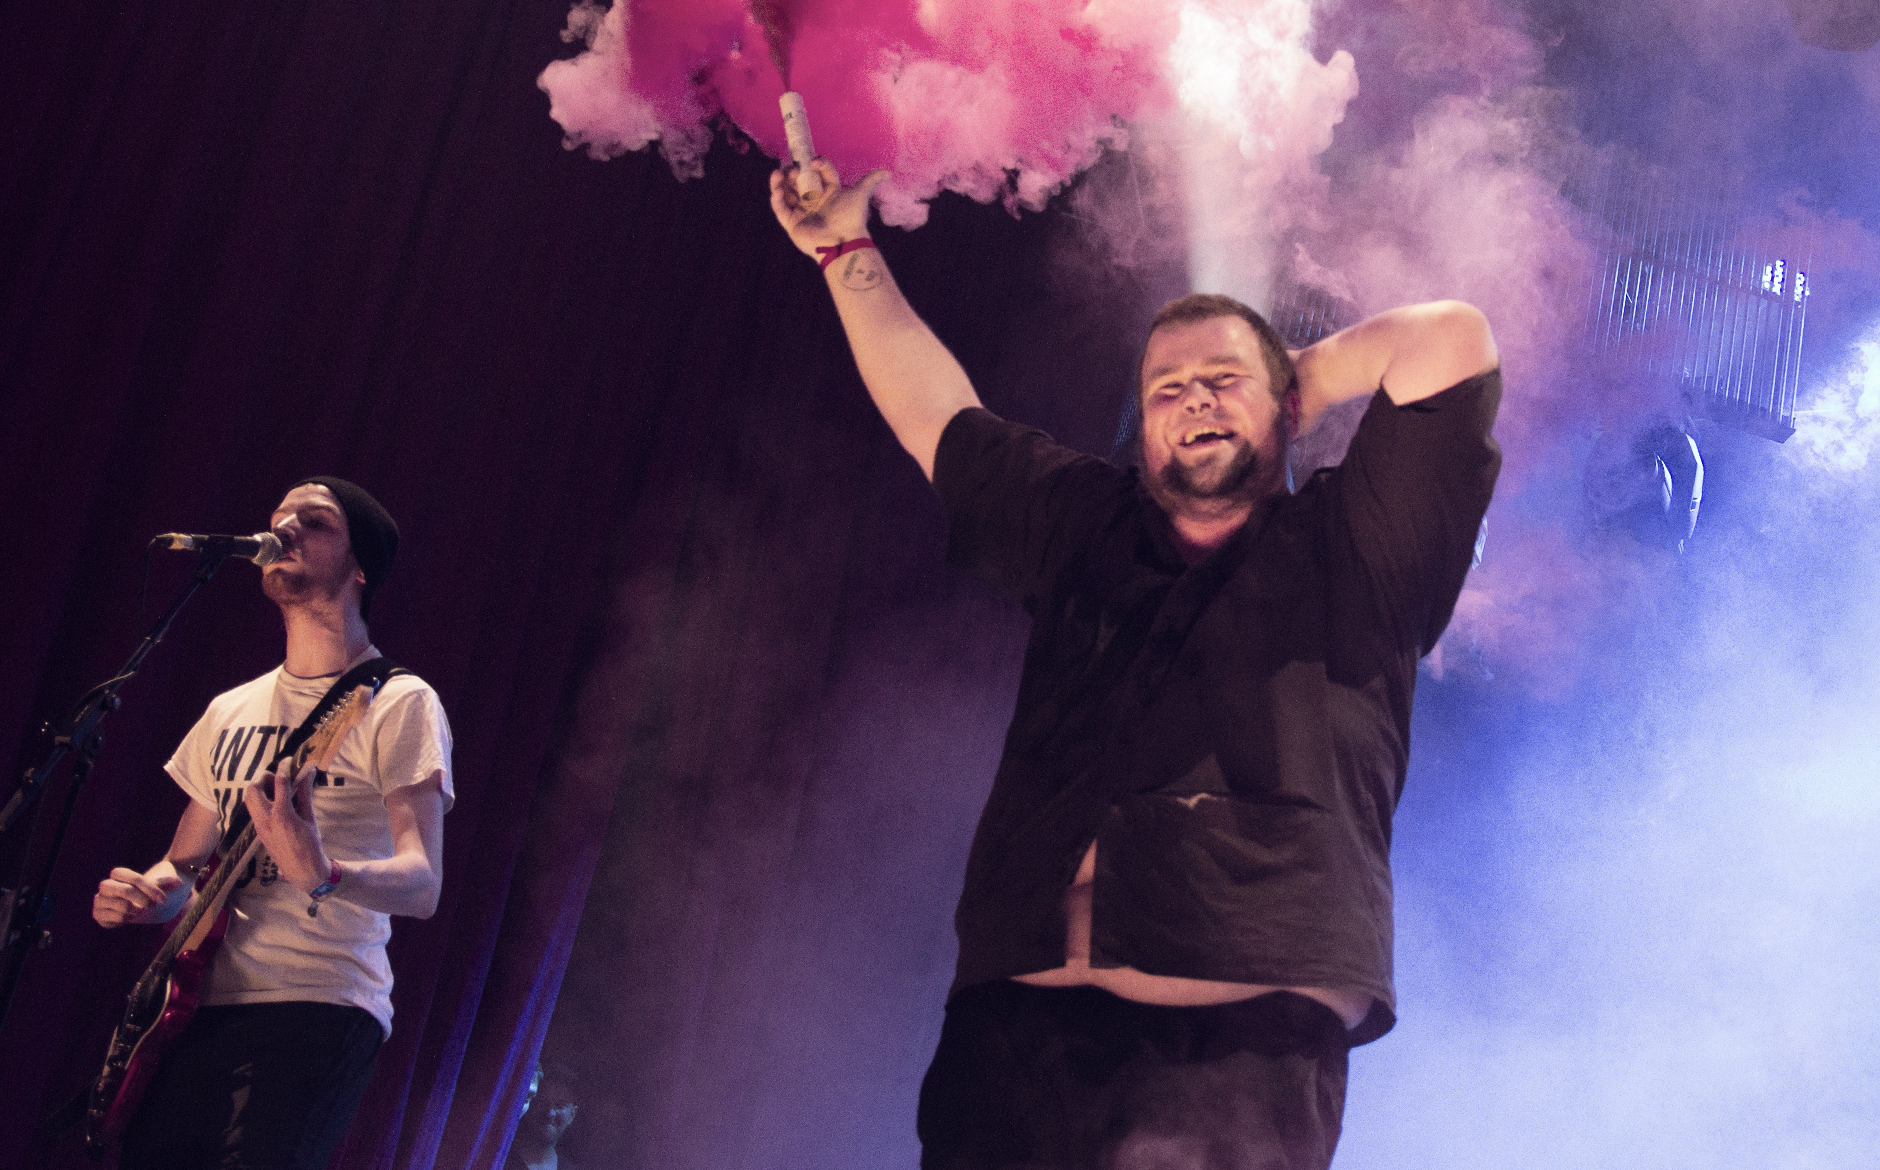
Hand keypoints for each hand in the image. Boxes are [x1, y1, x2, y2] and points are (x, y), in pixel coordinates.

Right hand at [94, 867, 184, 927]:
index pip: (133, 878)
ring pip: (121, 906)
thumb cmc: (147, 891)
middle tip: (151, 906)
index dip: (149, 888)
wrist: (134, 903)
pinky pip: (115, 919)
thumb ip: (166, 882)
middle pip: (125, 890)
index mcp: (118, 874)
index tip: (163, 899)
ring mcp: (100, 900)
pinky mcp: (98, 915)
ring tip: (139, 910)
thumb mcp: (157, 885)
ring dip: (136, 910)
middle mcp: (106, 886)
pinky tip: (129, 916)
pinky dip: (126, 919)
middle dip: (142, 899)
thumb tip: (178, 882)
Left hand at [244, 761, 330, 895]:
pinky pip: (253, 810)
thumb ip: (305, 794)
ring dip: (258, 788)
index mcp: (282, 814)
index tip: (287, 760)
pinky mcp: (258, 831)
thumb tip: (308, 773)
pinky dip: (260, 800)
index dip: (283, 768)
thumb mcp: (310, 818)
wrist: (301, 870)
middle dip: (263, 777)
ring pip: (249, 799)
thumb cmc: (310, 844)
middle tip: (276, 776)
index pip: (279, 783)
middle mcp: (266, 819)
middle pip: (253, 788)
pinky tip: (273, 802)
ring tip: (274, 788)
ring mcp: (259, 826)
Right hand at [769, 159, 887, 260]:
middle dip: (793, 172)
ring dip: (780, 182)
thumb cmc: (851, 217)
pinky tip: (777, 190)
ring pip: (786, 193)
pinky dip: (776, 199)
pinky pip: (780, 209)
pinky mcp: (792, 224)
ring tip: (778, 174)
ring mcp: (802, 212)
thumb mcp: (861, 194)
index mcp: (828, 192)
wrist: (842, 241)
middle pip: (799, 181)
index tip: (813, 161)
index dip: (815, 165)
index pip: (818, 173)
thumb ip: (870, 180)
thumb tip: (888, 172)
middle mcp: (814, 201)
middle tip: (792, 168)